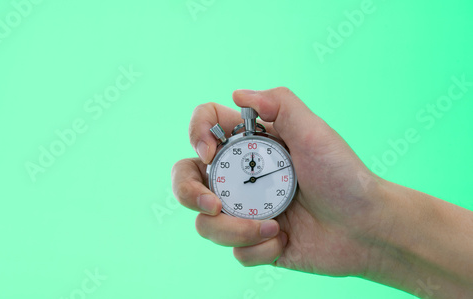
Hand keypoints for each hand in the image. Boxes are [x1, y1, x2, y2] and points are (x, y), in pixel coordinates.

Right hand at [172, 87, 385, 275]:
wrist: (366, 228)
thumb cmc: (343, 175)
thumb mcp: (314, 131)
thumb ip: (279, 103)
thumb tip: (237, 93)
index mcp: (251, 146)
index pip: (205, 127)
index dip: (196, 134)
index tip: (210, 152)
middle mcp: (242, 177)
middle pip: (187, 178)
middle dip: (188, 192)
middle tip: (213, 204)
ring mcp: (246, 211)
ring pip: (206, 223)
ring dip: (234, 229)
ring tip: (273, 228)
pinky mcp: (254, 242)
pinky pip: (236, 251)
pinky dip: (258, 248)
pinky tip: (284, 241)